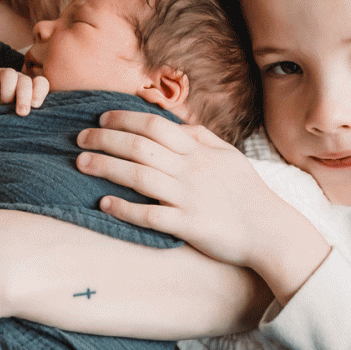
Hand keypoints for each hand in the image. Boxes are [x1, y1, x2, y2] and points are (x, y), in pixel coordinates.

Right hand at [0, 66, 48, 115]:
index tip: (35, 105)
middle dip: (23, 97)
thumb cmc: (10, 115)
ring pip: (9, 75)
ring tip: (3, 106)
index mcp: (31, 87)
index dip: (39, 92)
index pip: (41, 83)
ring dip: (7, 92)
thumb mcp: (23, 114)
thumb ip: (30, 112)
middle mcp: (19, 79)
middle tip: (21, 112)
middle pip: (25, 81)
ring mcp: (4, 74)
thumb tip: (36, 114)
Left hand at [76, 110, 328, 301]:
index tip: (101, 118)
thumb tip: (172, 124)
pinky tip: (103, 204)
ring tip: (80, 163)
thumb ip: (200, 137)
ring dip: (105, 167)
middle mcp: (190, 170)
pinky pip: (150, 215)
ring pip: (139, 176)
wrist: (271, 231)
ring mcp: (189, 197)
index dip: (123, 119)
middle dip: (104, 139)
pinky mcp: (189, 225)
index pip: (153, 125)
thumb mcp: (228, 155)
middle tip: (79, 139)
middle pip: (139, 147)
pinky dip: (125, 208)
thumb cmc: (247, 192)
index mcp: (198, 150)